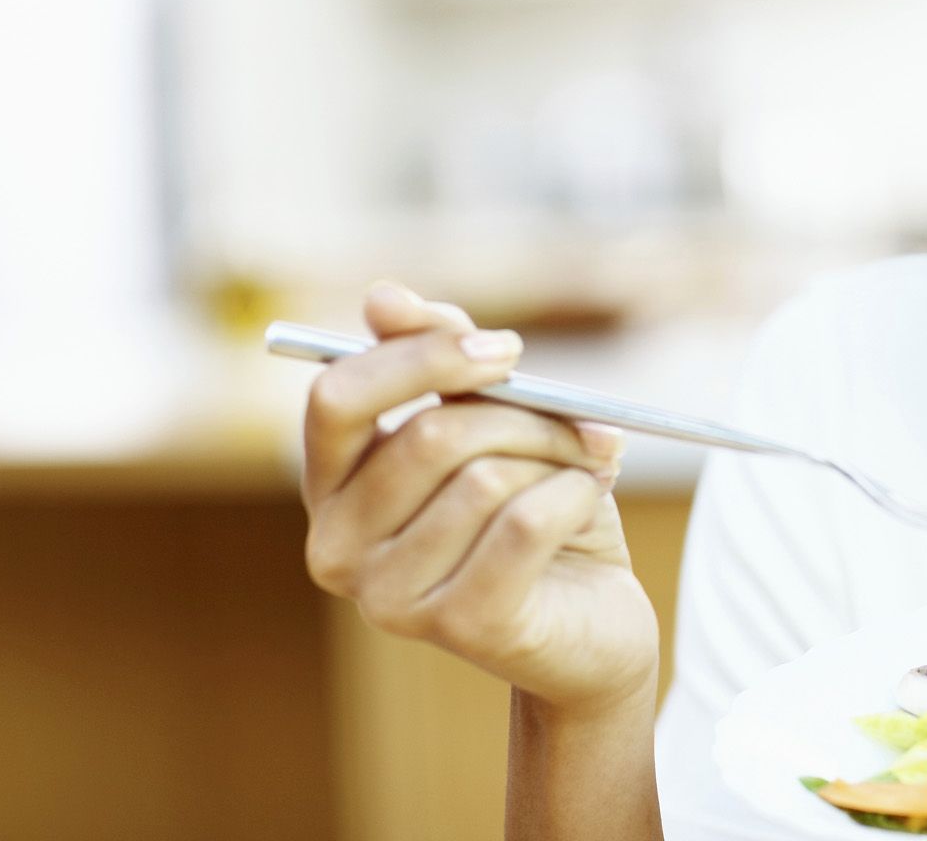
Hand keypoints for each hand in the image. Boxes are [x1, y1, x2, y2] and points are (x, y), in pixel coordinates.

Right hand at [299, 280, 658, 711]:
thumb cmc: (537, 514)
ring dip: (559, 458)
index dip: (422, 357)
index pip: (336, 398)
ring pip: (486, 477)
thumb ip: (442, 359)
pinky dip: (576, 495)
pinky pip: (527, 521)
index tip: (507, 350)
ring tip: (588, 471)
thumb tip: (383, 297)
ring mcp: (390, 599)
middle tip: (580, 420)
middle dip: (525, 415)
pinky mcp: (461, 628)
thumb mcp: (496, 422)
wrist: (595, 625)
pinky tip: (588, 505)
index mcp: (332, 489)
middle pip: (431, 435)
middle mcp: (338, 550)